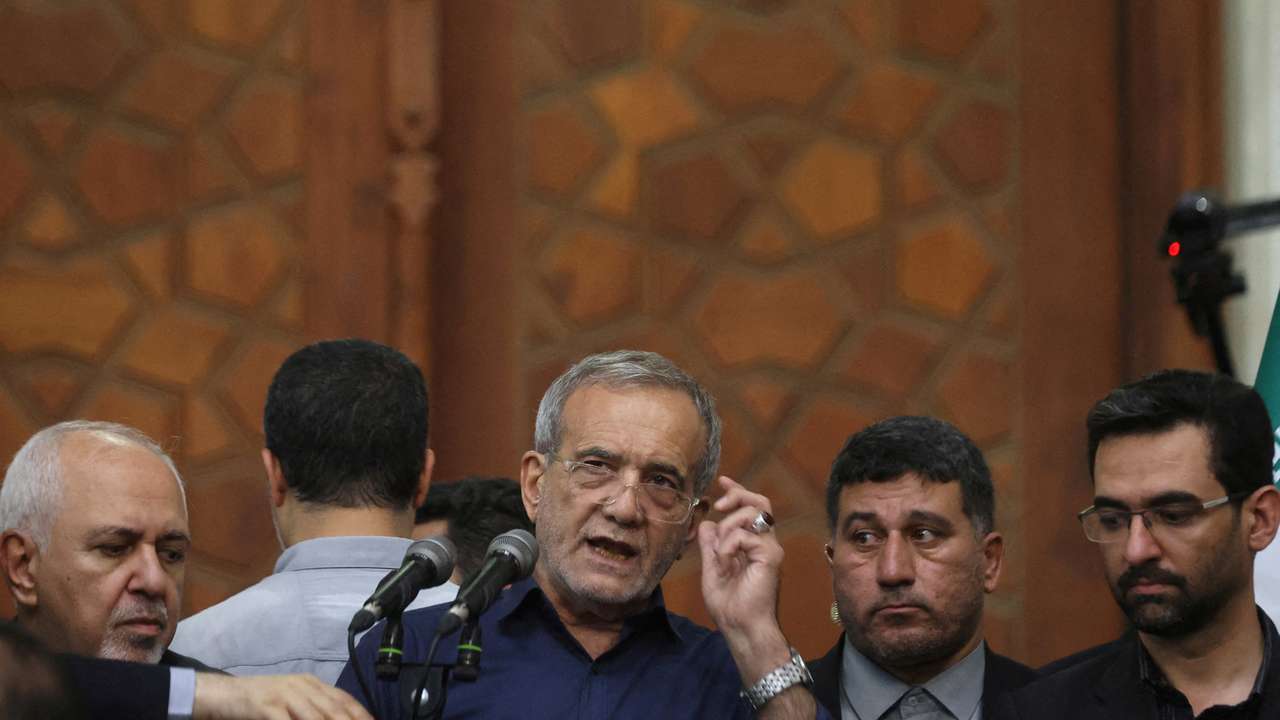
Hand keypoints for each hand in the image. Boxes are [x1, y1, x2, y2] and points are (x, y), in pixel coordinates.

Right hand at [193, 673, 372, 719]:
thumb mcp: (293, 700)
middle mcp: (303, 686)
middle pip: (335, 709)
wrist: (225, 694)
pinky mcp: (267, 706)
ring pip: (315, 717)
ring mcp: (286, 695)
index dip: (361, 714)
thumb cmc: (262, 701)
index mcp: (312, 684)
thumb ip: (315, 709)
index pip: (345, 700)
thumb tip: (340, 717)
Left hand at [698, 476, 789, 679]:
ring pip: (753, 513)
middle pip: (760, 502)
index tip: (722, 481)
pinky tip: (725, 560)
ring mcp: (770, 549)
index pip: (750, 509)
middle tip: (719, 504)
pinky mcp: (771, 556)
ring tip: (720, 551)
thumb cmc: (728, 605)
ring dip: (729, 526)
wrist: (740, 627)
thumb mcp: (711, 569)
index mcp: (752, 545)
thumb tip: (707, 524)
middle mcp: (765, 543)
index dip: (737, 491)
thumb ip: (710, 546)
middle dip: (738, 494)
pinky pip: (747, 535)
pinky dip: (729, 544)